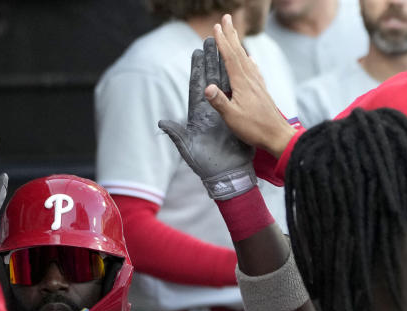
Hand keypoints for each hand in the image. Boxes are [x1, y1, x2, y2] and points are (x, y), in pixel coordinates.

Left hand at [159, 37, 255, 199]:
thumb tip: (162, 121)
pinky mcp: (238, 117)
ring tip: (227, 47)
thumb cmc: (206, 165)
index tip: (196, 51)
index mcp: (198, 116)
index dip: (197, 69)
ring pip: (226, 84)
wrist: (227, 175)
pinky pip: (240, 95)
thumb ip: (176, 134)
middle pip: (211, 79)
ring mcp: (226, 112)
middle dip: (211, 60)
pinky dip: (241, 81)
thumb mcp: (188, 150)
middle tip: (212, 39)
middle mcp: (211, 110)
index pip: (196, 87)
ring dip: (226, 66)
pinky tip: (244, 68)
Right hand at [201, 15, 296, 157]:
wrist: (277, 136)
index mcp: (242, 83)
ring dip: (238, 44)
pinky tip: (250, 59)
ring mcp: (257, 84)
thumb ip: (220, 102)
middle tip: (226, 18)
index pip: (230, 58)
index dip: (222, 42)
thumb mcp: (232, 117)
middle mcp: (250, 79)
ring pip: (246, 59)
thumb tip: (207, 87)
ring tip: (234, 34)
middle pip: (239, 52)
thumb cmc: (254, 128)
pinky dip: (250, 61)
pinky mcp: (261, 91)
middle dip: (231, 35)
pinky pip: (254, 70)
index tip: (216, 28)